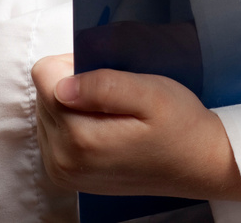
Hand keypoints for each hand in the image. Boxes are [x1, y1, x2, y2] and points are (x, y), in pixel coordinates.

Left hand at [32, 53, 240, 201]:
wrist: (197, 165)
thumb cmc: (179, 126)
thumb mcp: (151, 94)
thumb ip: (105, 86)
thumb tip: (61, 86)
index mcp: (80, 138)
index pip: (44, 75)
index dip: (74, 63)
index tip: (103, 72)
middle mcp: (63, 159)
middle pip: (43, 94)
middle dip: (72, 84)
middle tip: (113, 93)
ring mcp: (62, 171)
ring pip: (45, 112)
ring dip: (72, 104)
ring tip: (111, 111)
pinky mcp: (66, 176)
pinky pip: (51, 132)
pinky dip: (72, 122)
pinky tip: (103, 126)